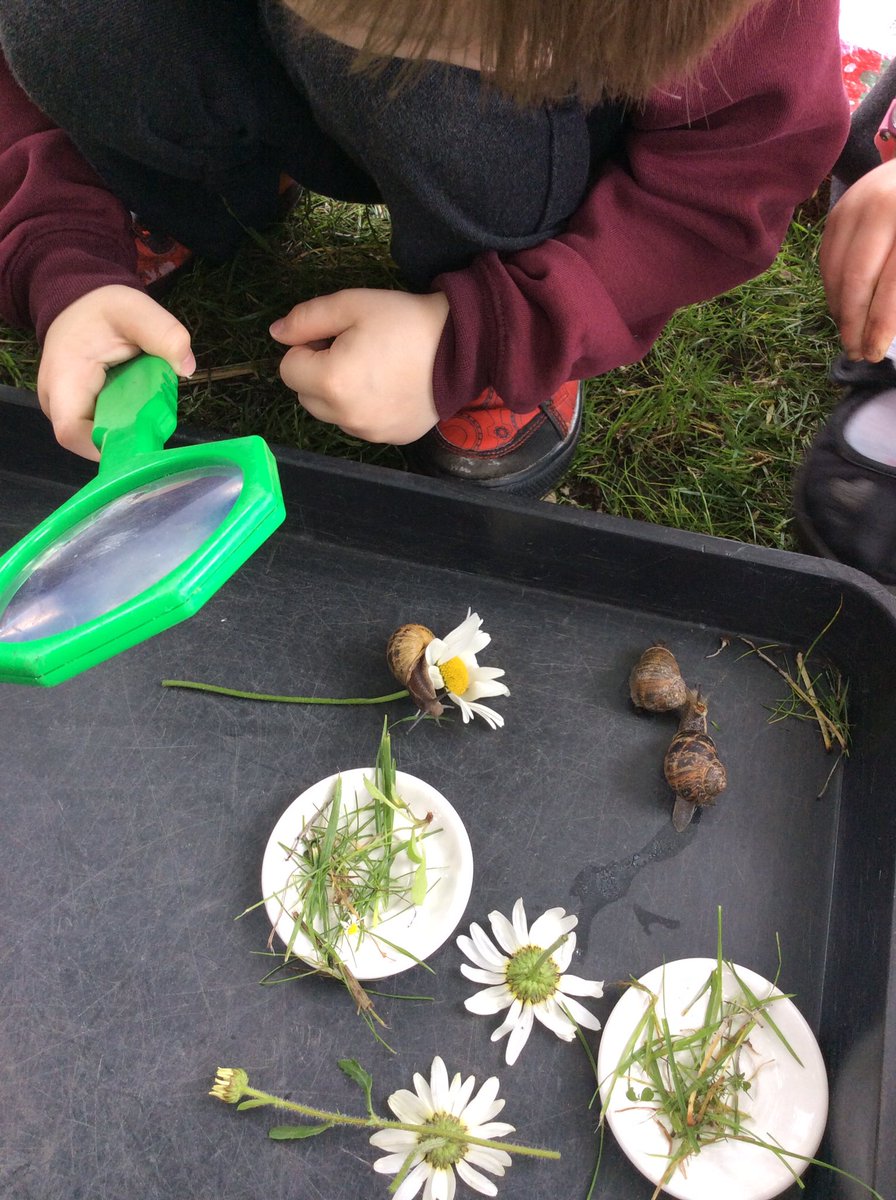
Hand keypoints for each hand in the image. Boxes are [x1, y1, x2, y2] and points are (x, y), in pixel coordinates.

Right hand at [39, 285, 194, 459]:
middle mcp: (54, 401)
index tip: (144, 437)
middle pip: (86, 442)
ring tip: (150, 414)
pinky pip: (100, 429)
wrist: (80, 306)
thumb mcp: (134, 309)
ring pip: (94, 439)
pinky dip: (123, 425)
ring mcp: (63, 410)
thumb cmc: (102, 310)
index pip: (72, 432)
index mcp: (62, 378)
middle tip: (156, 424)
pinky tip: (141, 412)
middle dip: (125, 440)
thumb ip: (163, 333)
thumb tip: (187, 367)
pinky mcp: (77, 413)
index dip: (106, 445)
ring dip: (126, 433)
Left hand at [269, 288, 448, 443]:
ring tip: (375, 369)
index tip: (335, 336)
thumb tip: (276, 334)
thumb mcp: (352, 304)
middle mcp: (345, 416)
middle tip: (354, 350)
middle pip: (306, 396)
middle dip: (319, 373)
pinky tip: (391, 388)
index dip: (307, 347)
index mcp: (330, 382)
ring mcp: (368, 432)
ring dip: (340, 394)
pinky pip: (359, 425)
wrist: (463, 349)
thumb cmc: (405, 322)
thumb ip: (306, 318)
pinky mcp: (390, 439)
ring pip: (331, 414)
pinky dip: (364, 408)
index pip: (288, 369)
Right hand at [820, 159, 895, 361]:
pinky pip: (827, 261)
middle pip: (855, 280)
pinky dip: (833, 289)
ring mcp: (852, 206)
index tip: (874, 353)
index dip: (880, 324)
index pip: (890, 285)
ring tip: (850, 334)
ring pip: (835, 273)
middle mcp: (879, 208)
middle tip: (856, 352)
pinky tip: (845, 307)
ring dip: (840, 311)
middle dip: (853, 323)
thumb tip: (886, 326)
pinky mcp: (836, 212)